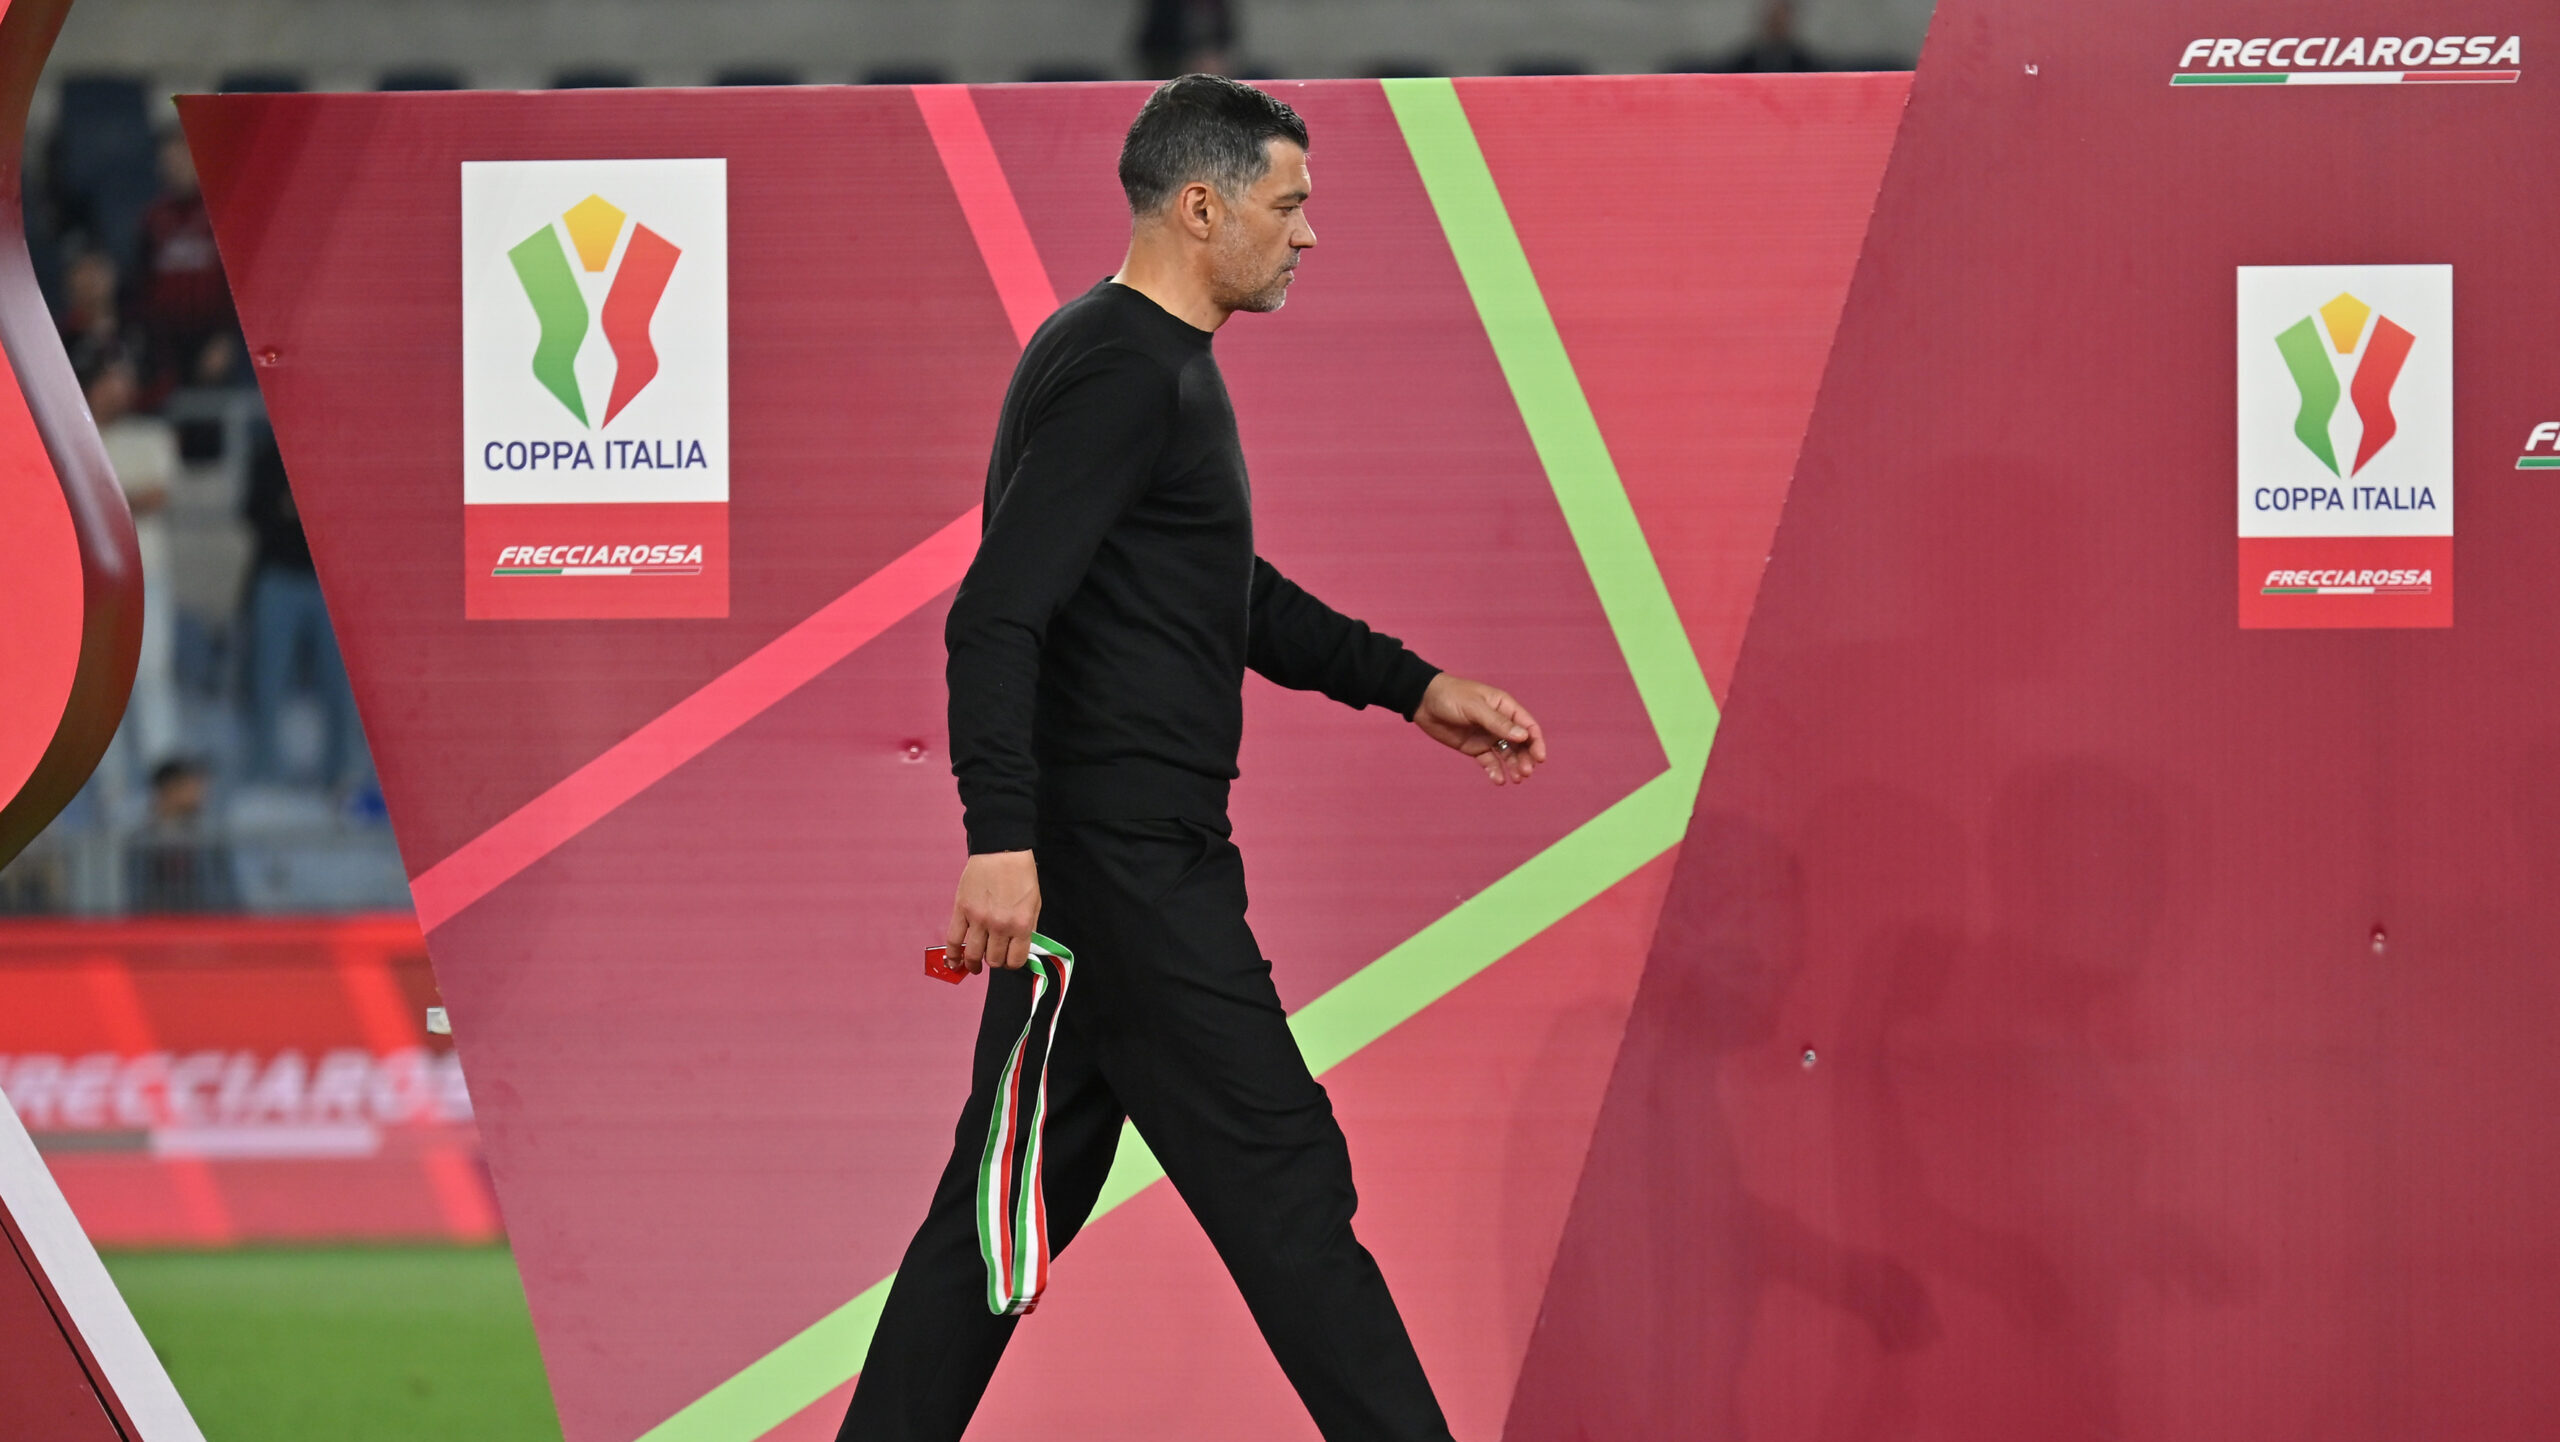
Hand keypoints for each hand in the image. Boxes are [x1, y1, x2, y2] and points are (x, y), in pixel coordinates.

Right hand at [948, 850, 1040, 972]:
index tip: (1009, 959)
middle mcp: (999, 925)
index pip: (1015, 960)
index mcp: (1021, 924)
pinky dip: (952, 955)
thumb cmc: (1020, 874)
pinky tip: (954, 962)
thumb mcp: (1035, 904)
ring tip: (974, 965)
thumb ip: (1028, 928)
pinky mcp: (961, 910)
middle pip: (994, 960)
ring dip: (974, 963)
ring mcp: (978, 919)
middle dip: (995, 961)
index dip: (1012, 963)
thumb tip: (1019, 948)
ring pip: (973, 955)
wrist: (1002, 851)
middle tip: (994, 956)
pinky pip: (953, 940)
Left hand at [1413, 673, 1547, 785]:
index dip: (1536, 742)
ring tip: (1516, 779)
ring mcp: (1488, 736)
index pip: (1528, 726)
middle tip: (1526, 773)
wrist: (1423, 702)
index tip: (1539, 758)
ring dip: (1514, 766)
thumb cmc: (1450, 696)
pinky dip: (1495, 771)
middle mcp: (1500, 723)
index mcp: (1505, 707)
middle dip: (1526, 758)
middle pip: (1521, 744)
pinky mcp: (1474, 747)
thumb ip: (1498, 723)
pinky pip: (1489, 761)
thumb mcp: (1475, 707)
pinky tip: (1498, 780)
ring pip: (1507, 754)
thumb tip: (1523, 736)